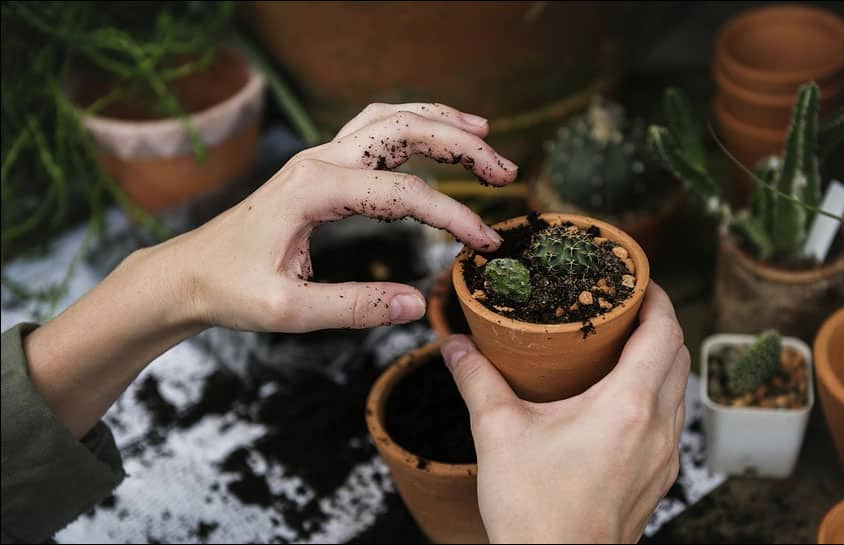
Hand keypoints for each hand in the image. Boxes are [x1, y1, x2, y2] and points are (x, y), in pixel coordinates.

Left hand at [153, 102, 517, 331]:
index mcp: (313, 190)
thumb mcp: (289, 311)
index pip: (403, 194)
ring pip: (390, 120)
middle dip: (461, 144)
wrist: (188, 273)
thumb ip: (355, 307)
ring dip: (440, 123)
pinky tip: (436, 136)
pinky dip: (413, 127)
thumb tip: (416, 305)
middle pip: (404, 130)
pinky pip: (374, 131)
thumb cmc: (230, 289)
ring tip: (484, 134)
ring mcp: (319, 158)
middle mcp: (319, 161)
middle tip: (505, 171)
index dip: (453, 216)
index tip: (485, 243)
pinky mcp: (320, 168)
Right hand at [441, 283, 688, 543]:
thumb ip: (477, 380)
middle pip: (678, 354)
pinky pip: (670, 419)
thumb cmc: (534, 511)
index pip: (664, 331)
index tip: (637, 279)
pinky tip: (619, 399)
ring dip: (659, 359)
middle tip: (623, 306)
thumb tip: (456, 345)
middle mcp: (657, 427)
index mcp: (627, 405)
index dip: (656, 297)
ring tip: (620, 346)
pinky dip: (655, 394)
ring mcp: (664, 456)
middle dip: (658, 322)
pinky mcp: (658, 478)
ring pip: (678, 388)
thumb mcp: (497, 433)